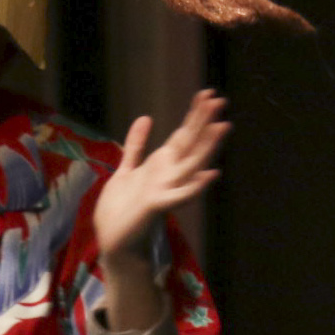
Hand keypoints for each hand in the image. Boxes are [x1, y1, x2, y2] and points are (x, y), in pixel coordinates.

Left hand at [95, 90, 227, 267]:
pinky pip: (180, 195)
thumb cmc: (121, 209)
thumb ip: (136, 146)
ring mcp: (166, 190)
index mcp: (161, 165)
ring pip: (191, 165)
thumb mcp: (126, 170)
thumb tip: (146, 118)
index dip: (194, 115)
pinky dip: (195, 187)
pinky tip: (210, 175)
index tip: (206, 93)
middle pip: (190, 144)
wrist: (114, 240)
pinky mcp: (157, 206)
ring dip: (207, 147)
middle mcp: (169, 176)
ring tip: (221, 127)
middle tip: (219, 100)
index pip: (183, 135)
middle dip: (203, 123)